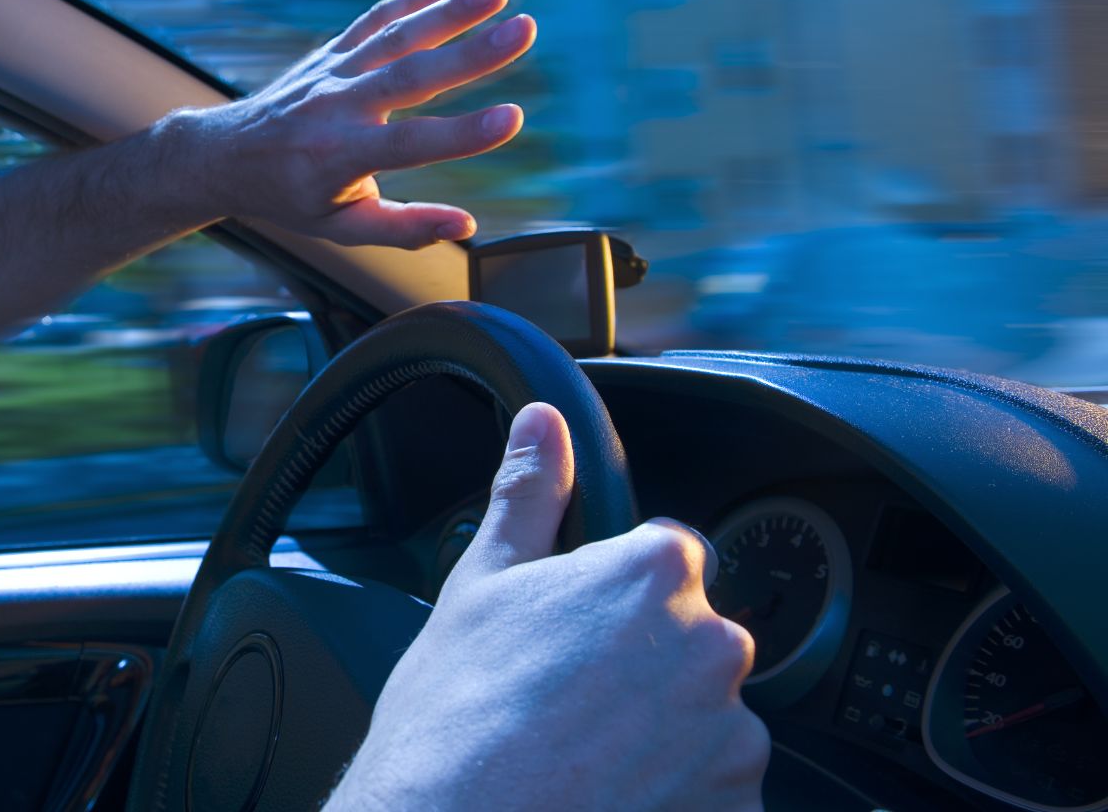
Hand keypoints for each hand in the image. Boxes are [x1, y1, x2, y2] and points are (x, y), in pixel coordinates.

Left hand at [183, 0, 534, 248]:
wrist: (224, 155)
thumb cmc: (290, 198)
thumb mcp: (340, 229)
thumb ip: (404, 228)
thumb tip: (467, 226)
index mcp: (339, 157)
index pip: (410, 144)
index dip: (463, 134)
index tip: (514, 118)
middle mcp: (336, 108)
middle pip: (411, 76)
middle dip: (470, 53)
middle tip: (524, 29)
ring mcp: (332, 73)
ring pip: (395, 37)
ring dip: (449, 12)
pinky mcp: (331, 54)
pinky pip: (373, 23)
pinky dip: (408, 2)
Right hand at [327, 403, 769, 811]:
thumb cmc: (459, 715)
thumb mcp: (480, 585)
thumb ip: (529, 496)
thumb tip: (545, 424)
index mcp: (656, 573)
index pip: (666, 559)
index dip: (612, 596)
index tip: (571, 634)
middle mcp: (714, 648)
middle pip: (690, 643)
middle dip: (641, 668)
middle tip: (564, 703)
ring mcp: (734, 739)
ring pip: (705, 722)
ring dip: (662, 738)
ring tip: (580, 760)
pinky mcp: (737, 810)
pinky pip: (716, 793)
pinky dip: (675, 797)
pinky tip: (607, 799)